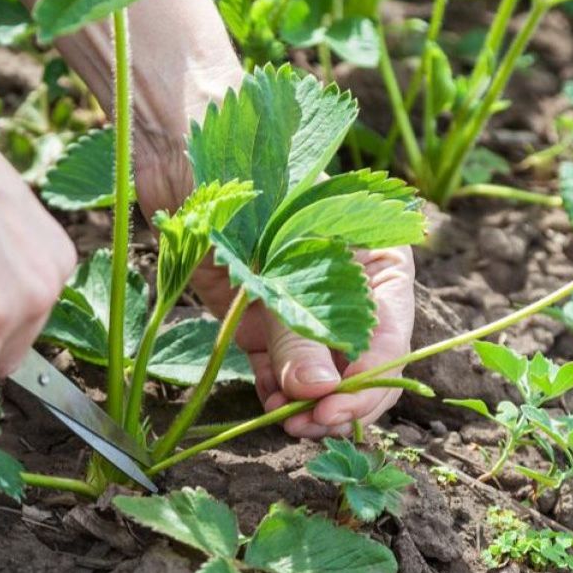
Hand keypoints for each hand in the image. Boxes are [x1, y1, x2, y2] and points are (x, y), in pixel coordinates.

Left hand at [134, 123, 416, 439]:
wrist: (181, 143)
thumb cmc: (244, 174)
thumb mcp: (275, 255)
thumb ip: (296, 325)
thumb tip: (319, 391)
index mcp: (377, 256)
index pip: (390, 335)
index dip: (370, 381)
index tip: (336, 411)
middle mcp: (346, 285)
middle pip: (362, 362)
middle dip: (340, 400)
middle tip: (311, 428)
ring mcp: (302, 302)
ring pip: (322, 373)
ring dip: (308, 404)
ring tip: (287, 424)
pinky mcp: (261, 314)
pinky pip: (280, 367)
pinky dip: (277, 391)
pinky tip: (268, 408)